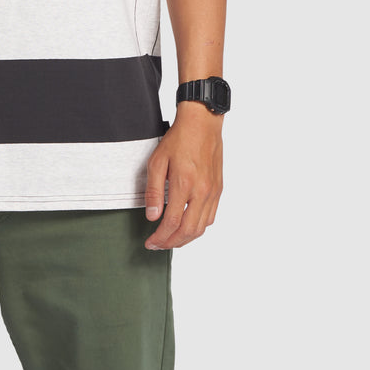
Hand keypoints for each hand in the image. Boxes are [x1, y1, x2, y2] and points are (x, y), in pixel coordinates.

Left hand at [143, 101, 223, 249]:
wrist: (202, 124)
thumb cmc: (178, 139)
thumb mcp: (157, 161)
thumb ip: (154, 191)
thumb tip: (152, 216)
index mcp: (184, 184)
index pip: (172, 222)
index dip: (160, 237)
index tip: (150, 242)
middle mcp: (202, 191)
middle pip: (188, 231)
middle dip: (171, 243)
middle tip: (157, 245)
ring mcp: (213, 192)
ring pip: (202, 228)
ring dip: (185, 239)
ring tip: (171, 240)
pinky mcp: (218, 190)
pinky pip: (210, 217)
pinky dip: (198, 228)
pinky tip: (187, 227)